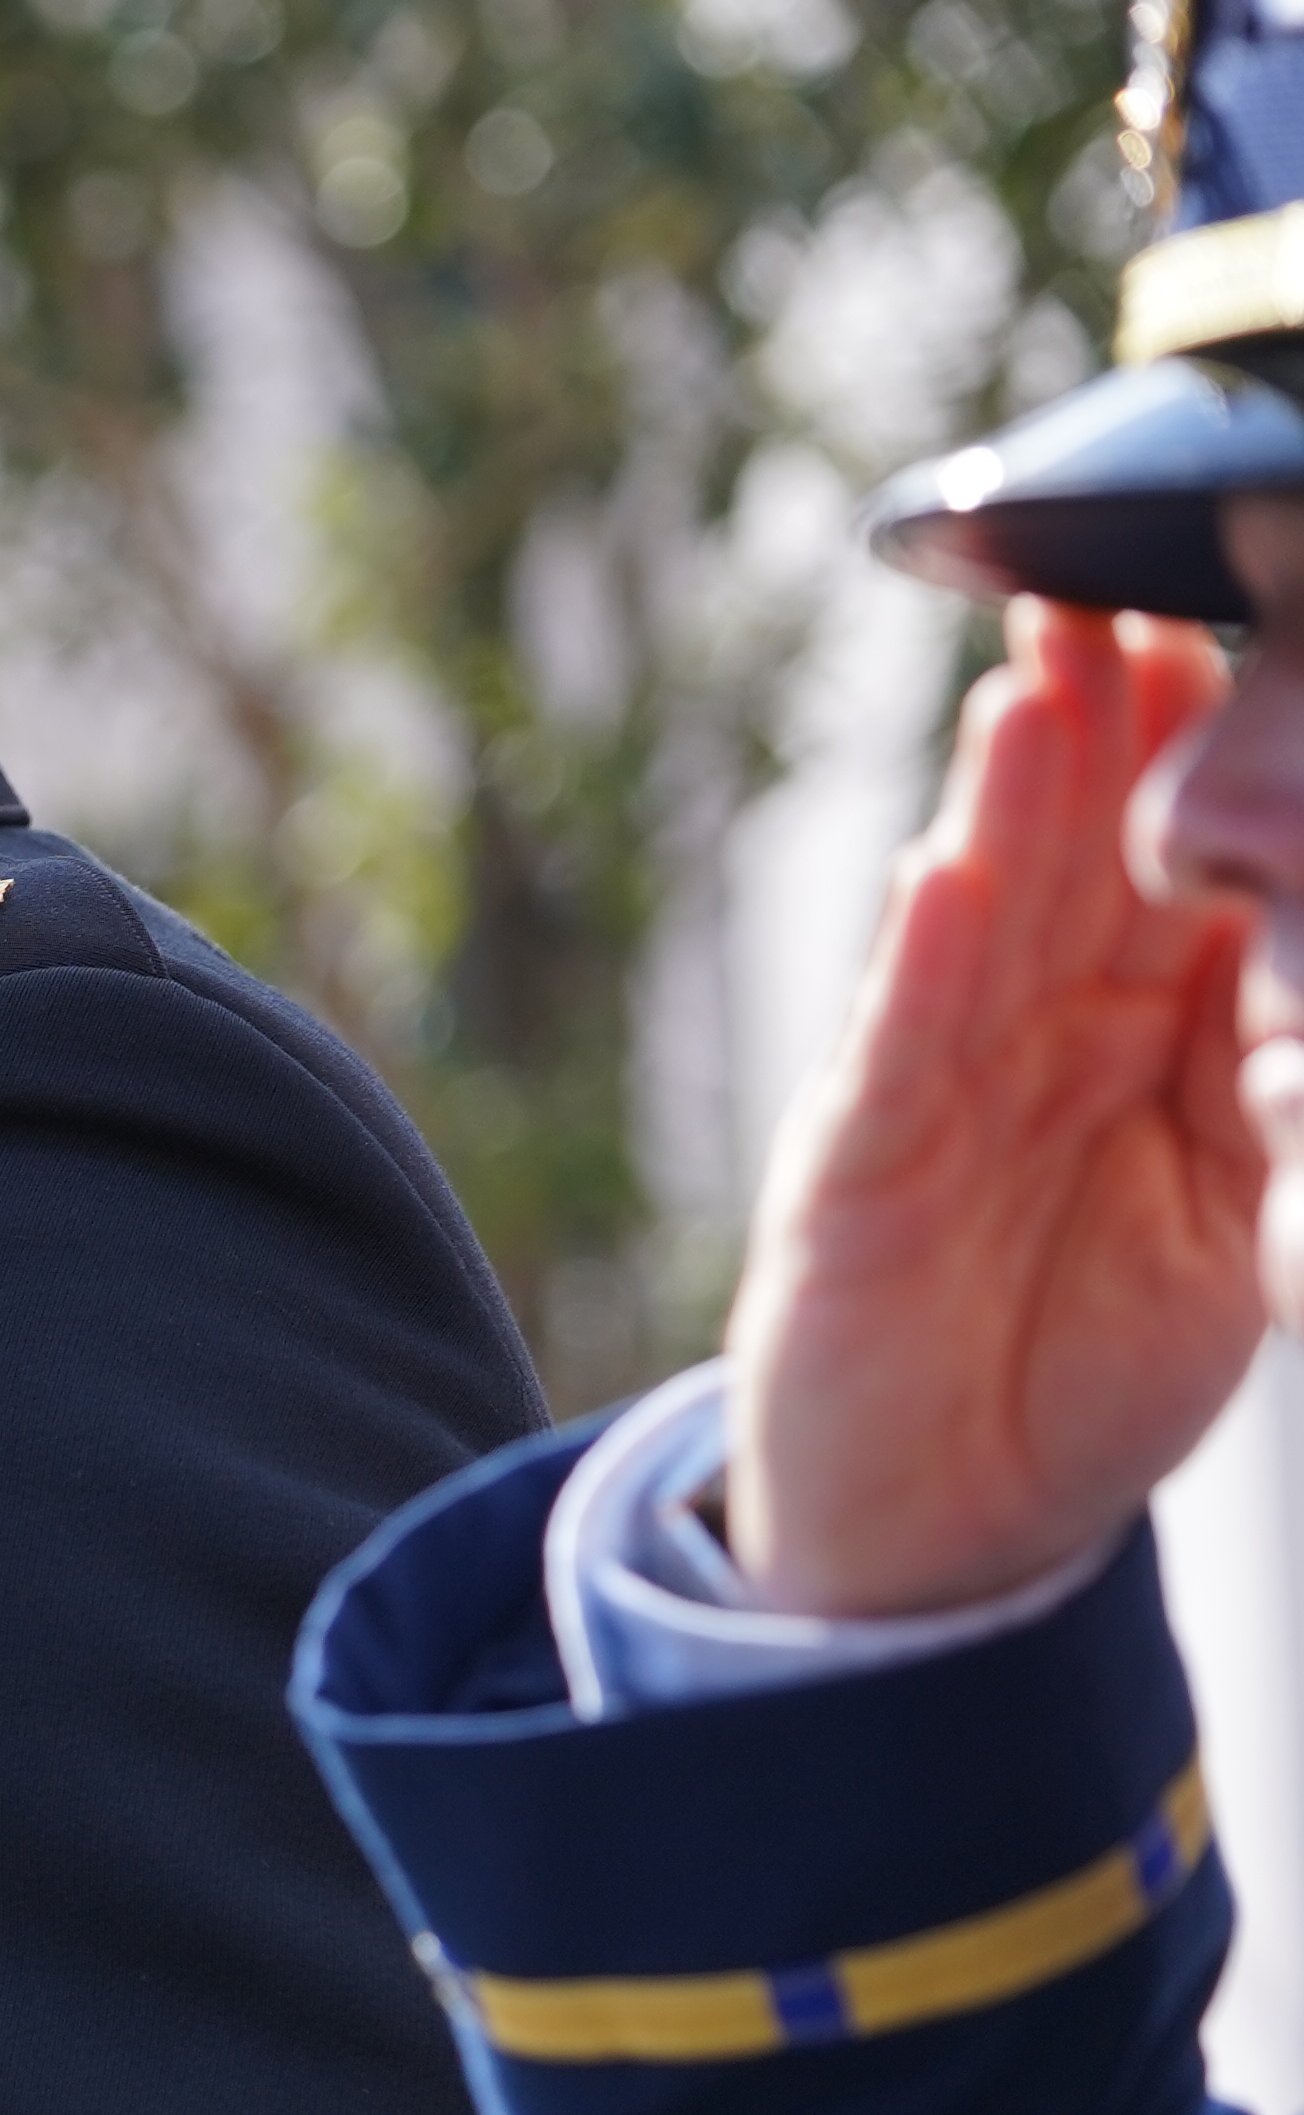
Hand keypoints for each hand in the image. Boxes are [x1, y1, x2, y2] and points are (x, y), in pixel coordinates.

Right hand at [729, 604, 1268, 1614]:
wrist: (945, 1535)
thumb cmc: (1092, 1367)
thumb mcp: (1241, 1220)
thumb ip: (1274, 1090)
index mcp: (1146, 1032)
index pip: (1187, 860)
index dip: (1210, 743)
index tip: (1249, 614)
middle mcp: (1035, 1036)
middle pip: (1075, 853)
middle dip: (1101, 717)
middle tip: (1125, 580)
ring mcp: (936, 1097)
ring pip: (980, 925)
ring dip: (1008, 804)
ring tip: (1040, 681)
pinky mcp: (852, 1180)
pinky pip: (890, 1059)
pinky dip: (913, 968)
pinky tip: (939, 878)